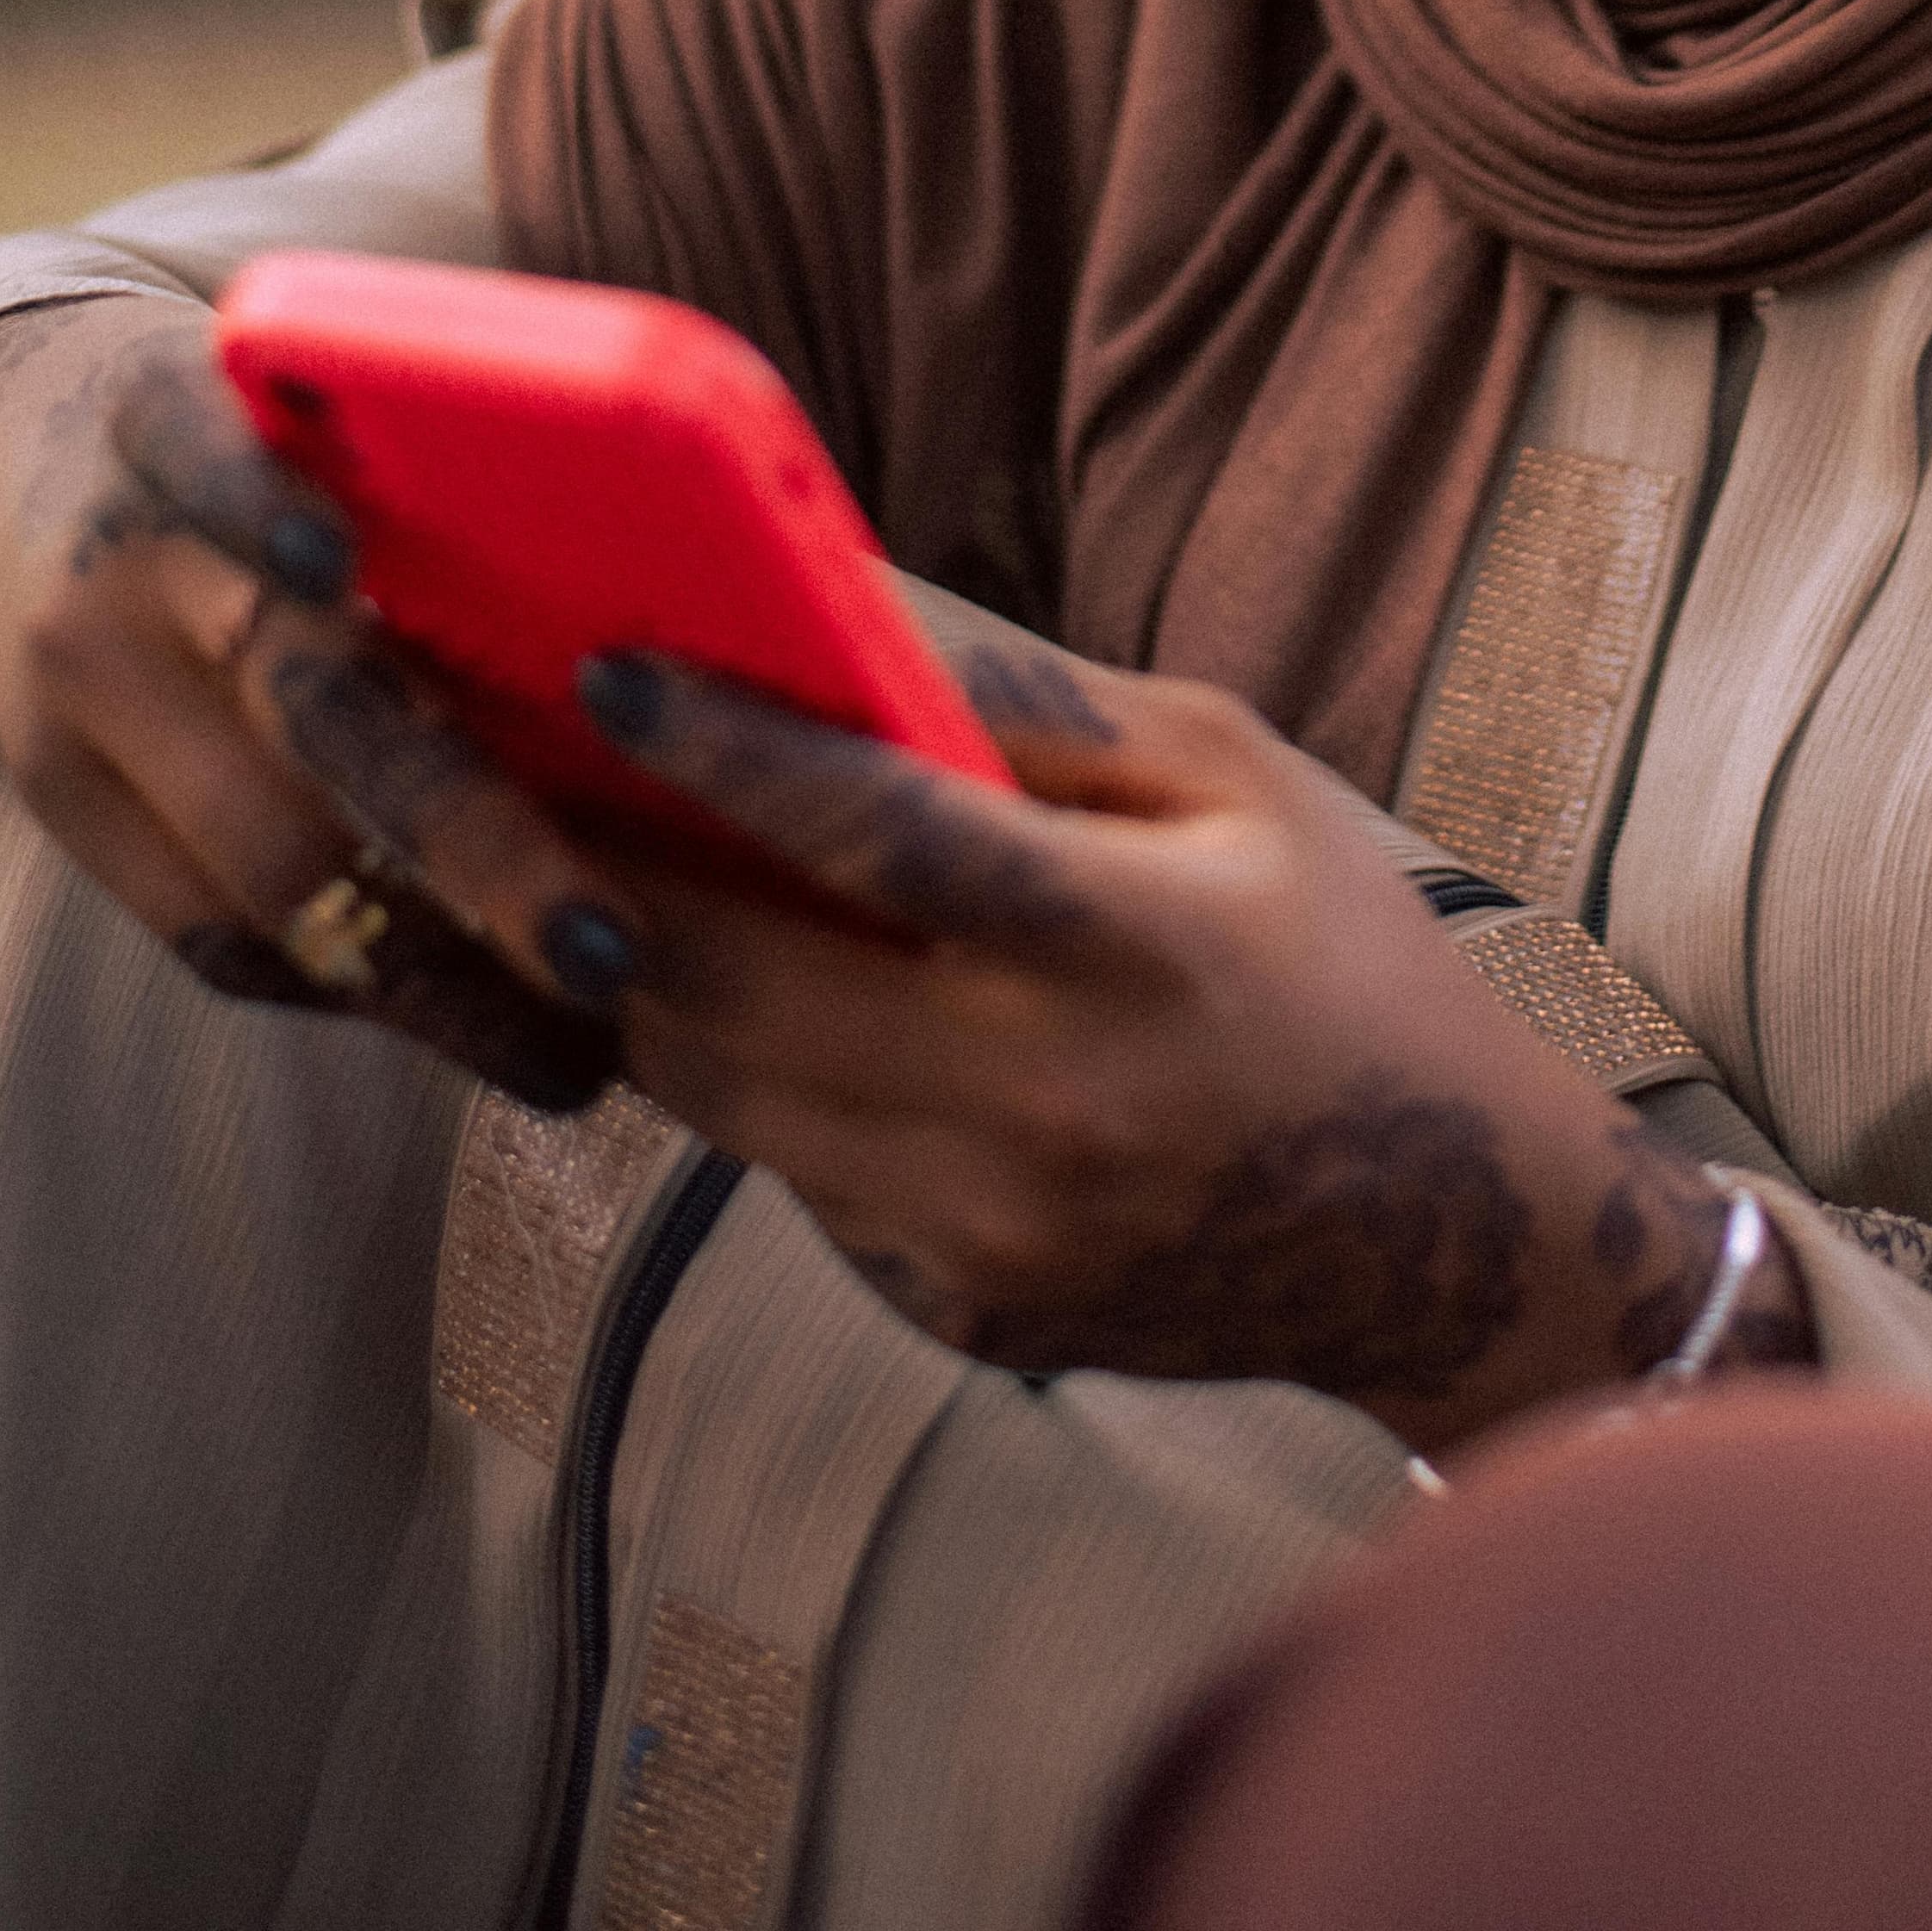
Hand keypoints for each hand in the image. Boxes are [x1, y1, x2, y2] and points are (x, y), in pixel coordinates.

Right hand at [0, 305, 646, 1108]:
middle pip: (305, 701)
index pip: (221, 456)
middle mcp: (129, 556)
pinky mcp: (54, 794)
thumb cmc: (265, 434)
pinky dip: (349, 986)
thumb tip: (661, 622)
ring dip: (438, 968)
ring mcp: (81, 688)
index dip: (265, 504)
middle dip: (474, 840)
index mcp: (189, 416)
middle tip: (613, 951)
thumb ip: (436, 469)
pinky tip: (468, 1025)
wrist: (13, 463)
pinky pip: (209, 931)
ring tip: (579, 1040)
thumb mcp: (305, 397)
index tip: (343, 573)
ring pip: (265, 858)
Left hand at [576, 627, 1813, 1451]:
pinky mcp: (952, 1311)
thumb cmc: (1340, 953)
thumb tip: (845, 620)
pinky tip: (713, 986)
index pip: (885, 836)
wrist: (1441, 1228)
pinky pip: (789, 1173)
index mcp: (1134, 947)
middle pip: (740, 987)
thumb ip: (1042, 710)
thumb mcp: (1238, 777)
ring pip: (721, 1095)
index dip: (728, 748)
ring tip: (556, 856)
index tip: (605, 665)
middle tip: (490, 759)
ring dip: (630, 974)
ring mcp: (984, 1234)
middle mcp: (1041, 1107)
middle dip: (596, 869)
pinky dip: (740, 1075)